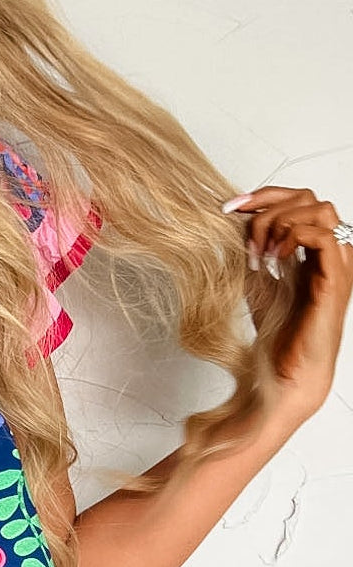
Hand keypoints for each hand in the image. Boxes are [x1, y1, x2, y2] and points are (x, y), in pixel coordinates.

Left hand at [224, 185, 352, 419]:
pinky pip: (324, 237)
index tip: (230, 206)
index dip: (264, 195)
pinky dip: (293, 237)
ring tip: (259, 250)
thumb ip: (253, 247)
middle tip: (239, 228)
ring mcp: (336, 265)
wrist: (287, 372)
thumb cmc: (278, 332)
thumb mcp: (256, 279)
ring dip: (280, 221)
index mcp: (312, 249)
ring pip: (320, 209)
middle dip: (268, 204)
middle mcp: (329, 253)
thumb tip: (234, 219)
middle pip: (309, 197)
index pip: (298, 200)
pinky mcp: (335, 280)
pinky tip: (273, 258)